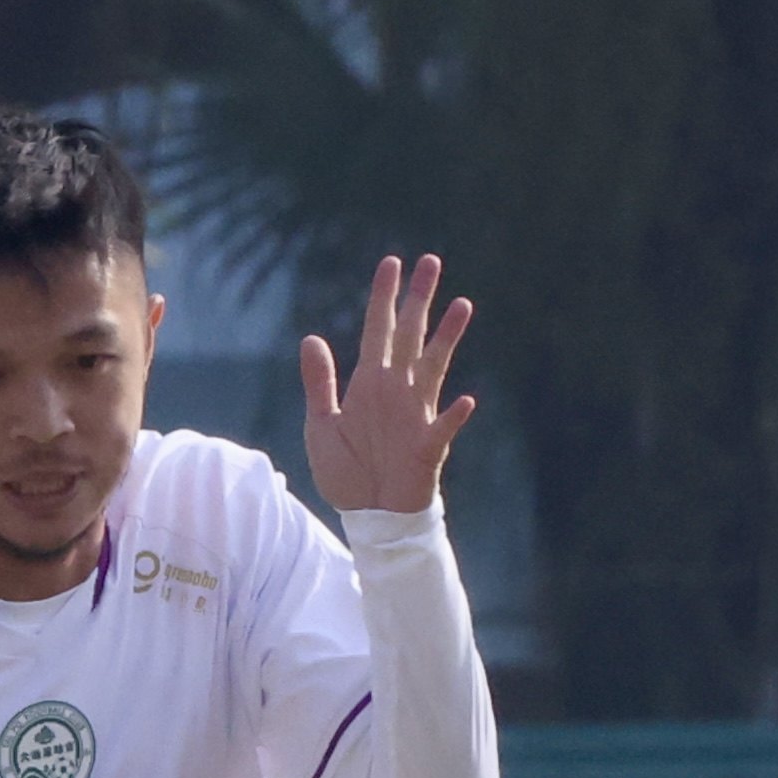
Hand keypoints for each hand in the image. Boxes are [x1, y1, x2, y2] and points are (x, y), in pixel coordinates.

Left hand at [302, 255, 475, 515]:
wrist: (368, 515)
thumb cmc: (347, 472)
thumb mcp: (322, 425)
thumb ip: (320, 383)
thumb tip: (311, 338)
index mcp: (369, 383)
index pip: (378, 330)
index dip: (384, 297)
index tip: (391, 263)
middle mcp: (396, 390)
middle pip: (410, 336)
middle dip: (419, 300)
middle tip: (430, 261)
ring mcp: (416, 415)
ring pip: (434, 368)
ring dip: (446, 339)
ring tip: (462, 306)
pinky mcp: (427, 446)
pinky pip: (444, 427)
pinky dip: (454, 416)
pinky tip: (467, 400)